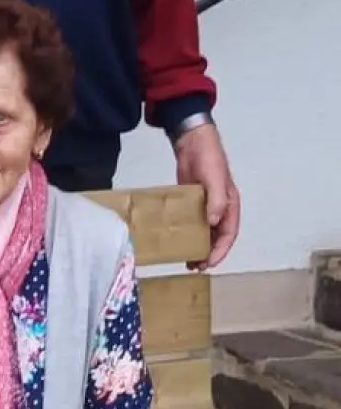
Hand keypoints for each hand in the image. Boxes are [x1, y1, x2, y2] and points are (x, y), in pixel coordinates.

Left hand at [174, 124, 239, 270]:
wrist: (191, 141)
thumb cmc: (208, 160)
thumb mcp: (214, 180)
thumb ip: (216, 201)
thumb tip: (214, 224)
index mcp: (231, 206)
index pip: (229, 235)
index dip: (220, 251)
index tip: (208, 263)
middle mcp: (220, 209)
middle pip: (217, 237)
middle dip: (209, 253)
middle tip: (195, 267)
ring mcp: (206, 205)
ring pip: (205, 231)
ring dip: (198, 246)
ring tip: (187, 260)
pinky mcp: (191, 201)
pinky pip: (192, 221)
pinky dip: (188, 232)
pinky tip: (177, 240)